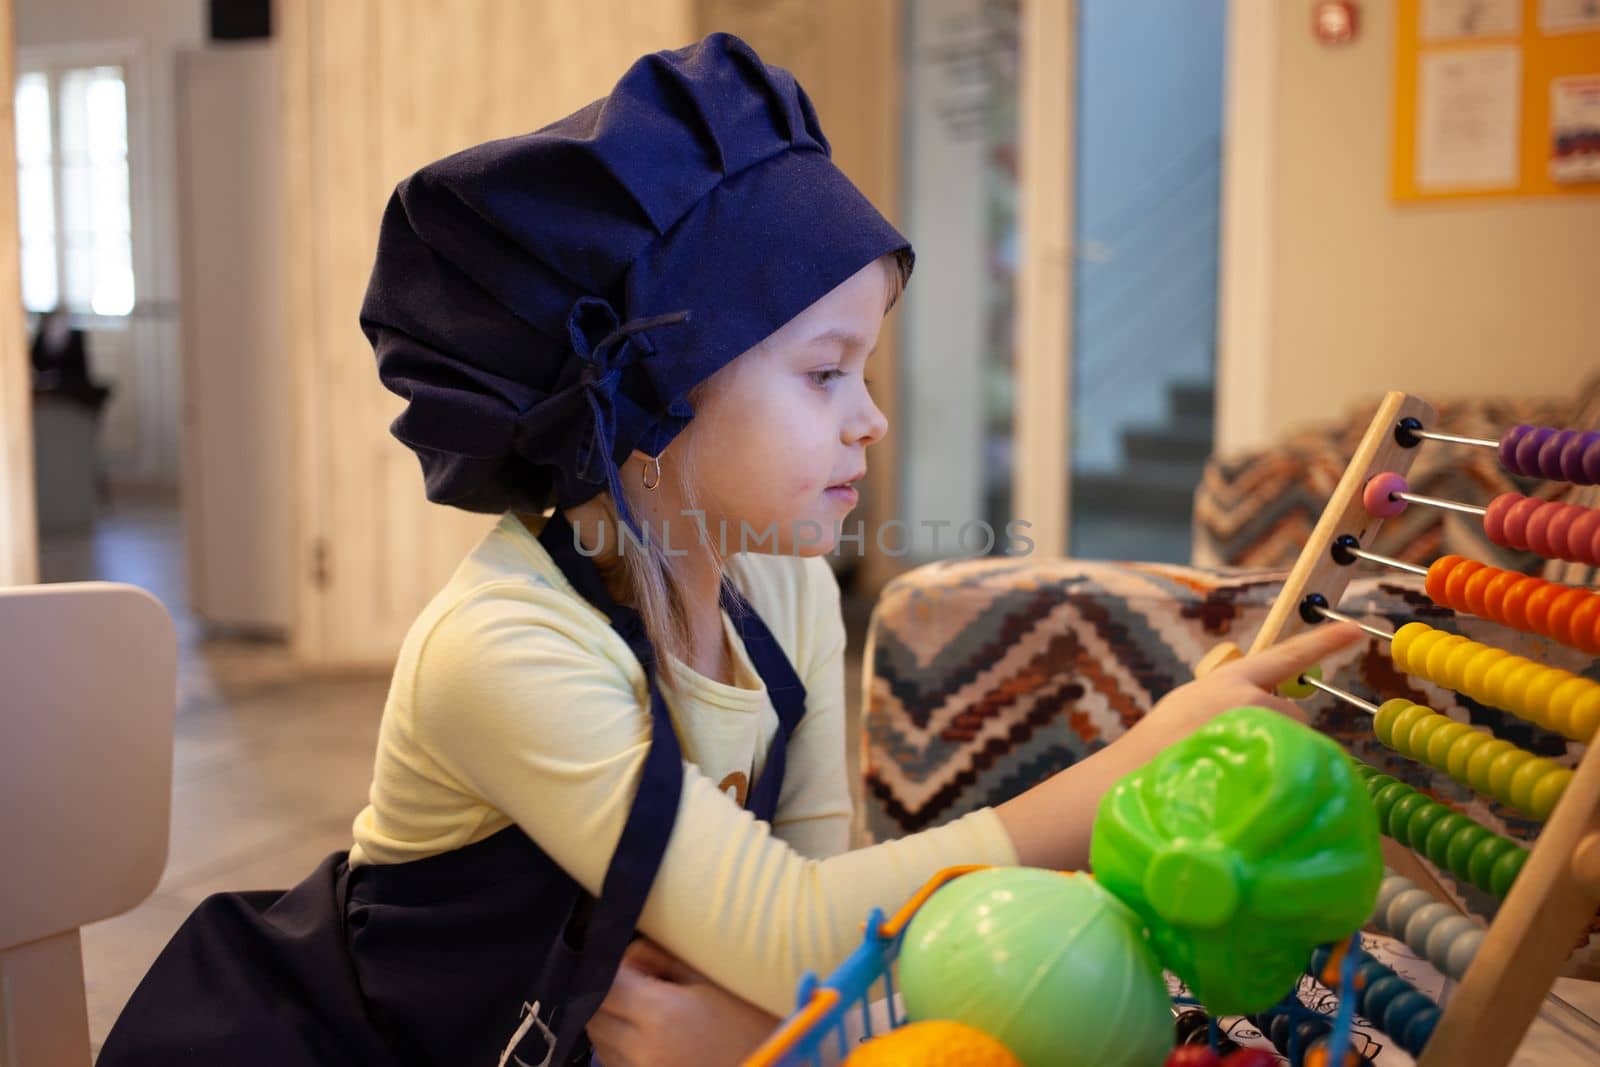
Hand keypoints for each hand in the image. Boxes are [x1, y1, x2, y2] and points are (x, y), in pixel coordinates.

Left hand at [586, 939, 780, 1066]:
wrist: (779, 1066)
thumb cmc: (755, 1022)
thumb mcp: (712, 979)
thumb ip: (662, 961)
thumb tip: (630, 958)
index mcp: (660, 1015)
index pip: (603, 985)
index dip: (608, 968)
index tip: (625, 963)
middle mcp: (643, 1052)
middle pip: (595, 1015)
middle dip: (607, 994)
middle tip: (637, 983)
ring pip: (601, 1043)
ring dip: (612, 1022)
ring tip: (649, 1012)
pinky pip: (618, 1064)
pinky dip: (623, 1048)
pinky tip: (655, 1039)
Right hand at [994, 621, 1365, 870]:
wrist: (1127, 779)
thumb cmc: (1152, 754)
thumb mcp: (1186, 712)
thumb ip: (1222, 704)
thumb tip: (1256, 714)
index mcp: (1225, 680)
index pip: (1284, 657)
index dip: (1322, 642)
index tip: (1355, 629)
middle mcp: (1247, 696)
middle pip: (1290, 711)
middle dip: (1278, 732)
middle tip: (1237, 756)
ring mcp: (1256, 727)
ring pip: (1292, 742)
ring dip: (1276, 756)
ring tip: (1231, 772)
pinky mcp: (1263, 756)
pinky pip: (1290, 767)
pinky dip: (1277, 778)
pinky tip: (1246, 787)